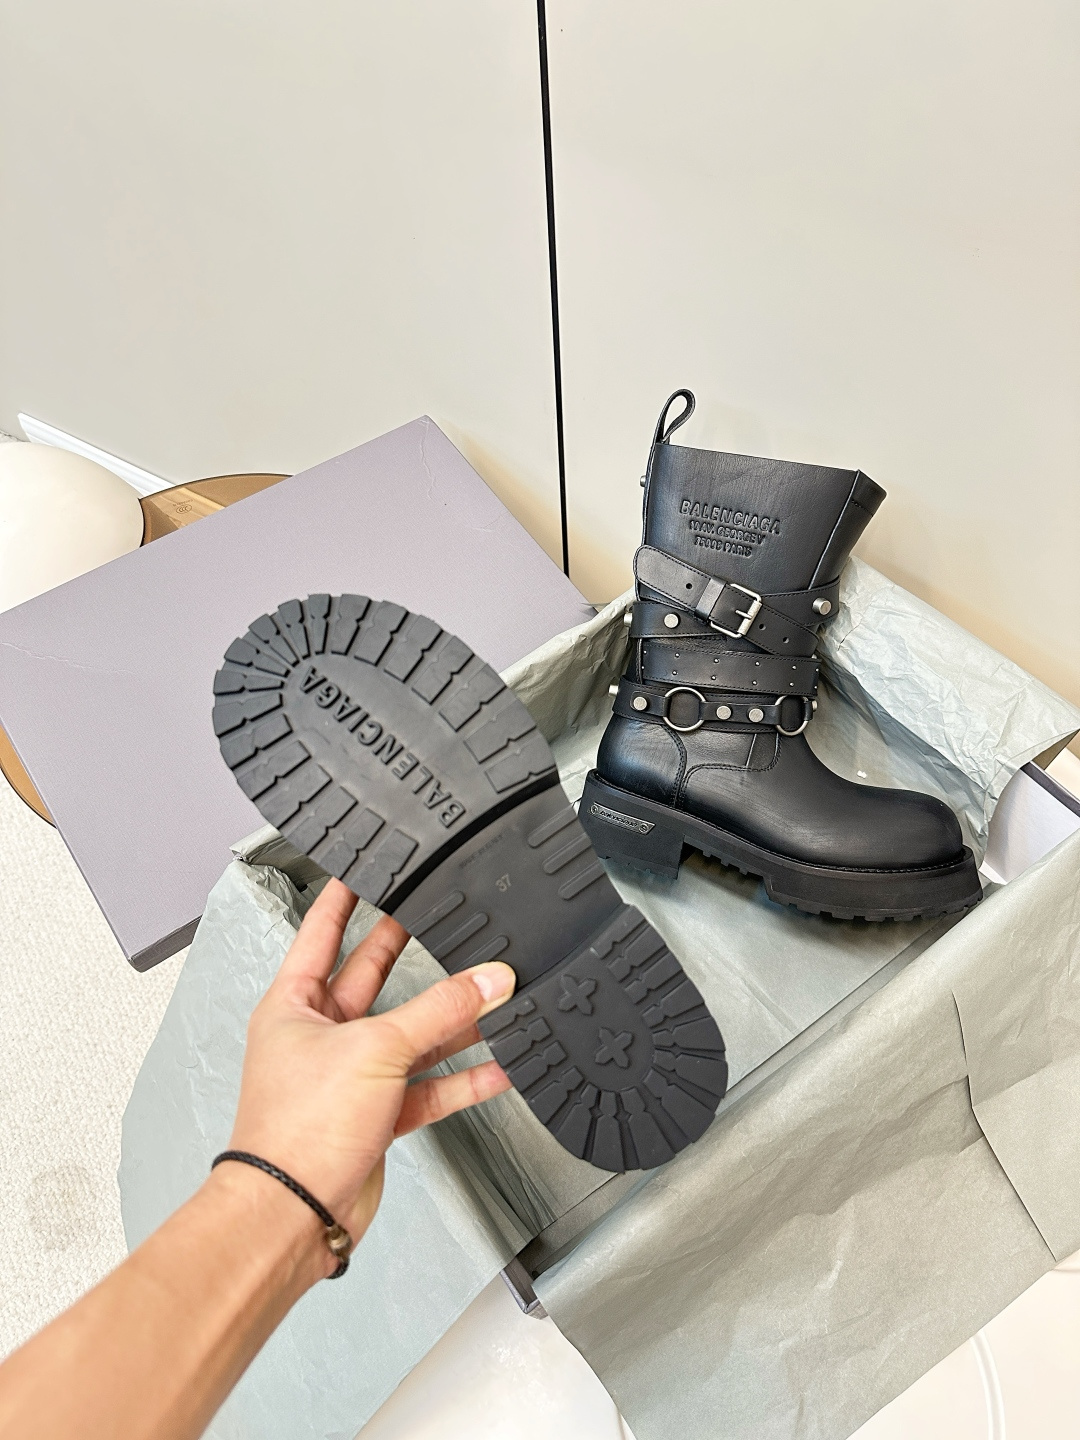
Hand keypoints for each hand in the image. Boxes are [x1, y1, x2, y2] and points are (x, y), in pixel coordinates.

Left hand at [226, 879, 514, 1264]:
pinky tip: (496, 1066)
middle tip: (436, 913)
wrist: (294, 1213)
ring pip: (408, 1034)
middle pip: (370, 977)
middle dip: (405, 948)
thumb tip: (490, 979)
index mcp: (293, 1003)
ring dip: (448, 1019)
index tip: (363, 867)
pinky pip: (426, 1087)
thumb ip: (440, 1011)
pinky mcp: (375, 1116)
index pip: (321, 931)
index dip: (343, 896)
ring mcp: (349, 1076)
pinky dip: (460, 1077)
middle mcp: (319, 1034)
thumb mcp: (376, 1049)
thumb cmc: (296, 1130)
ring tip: (491, 992)